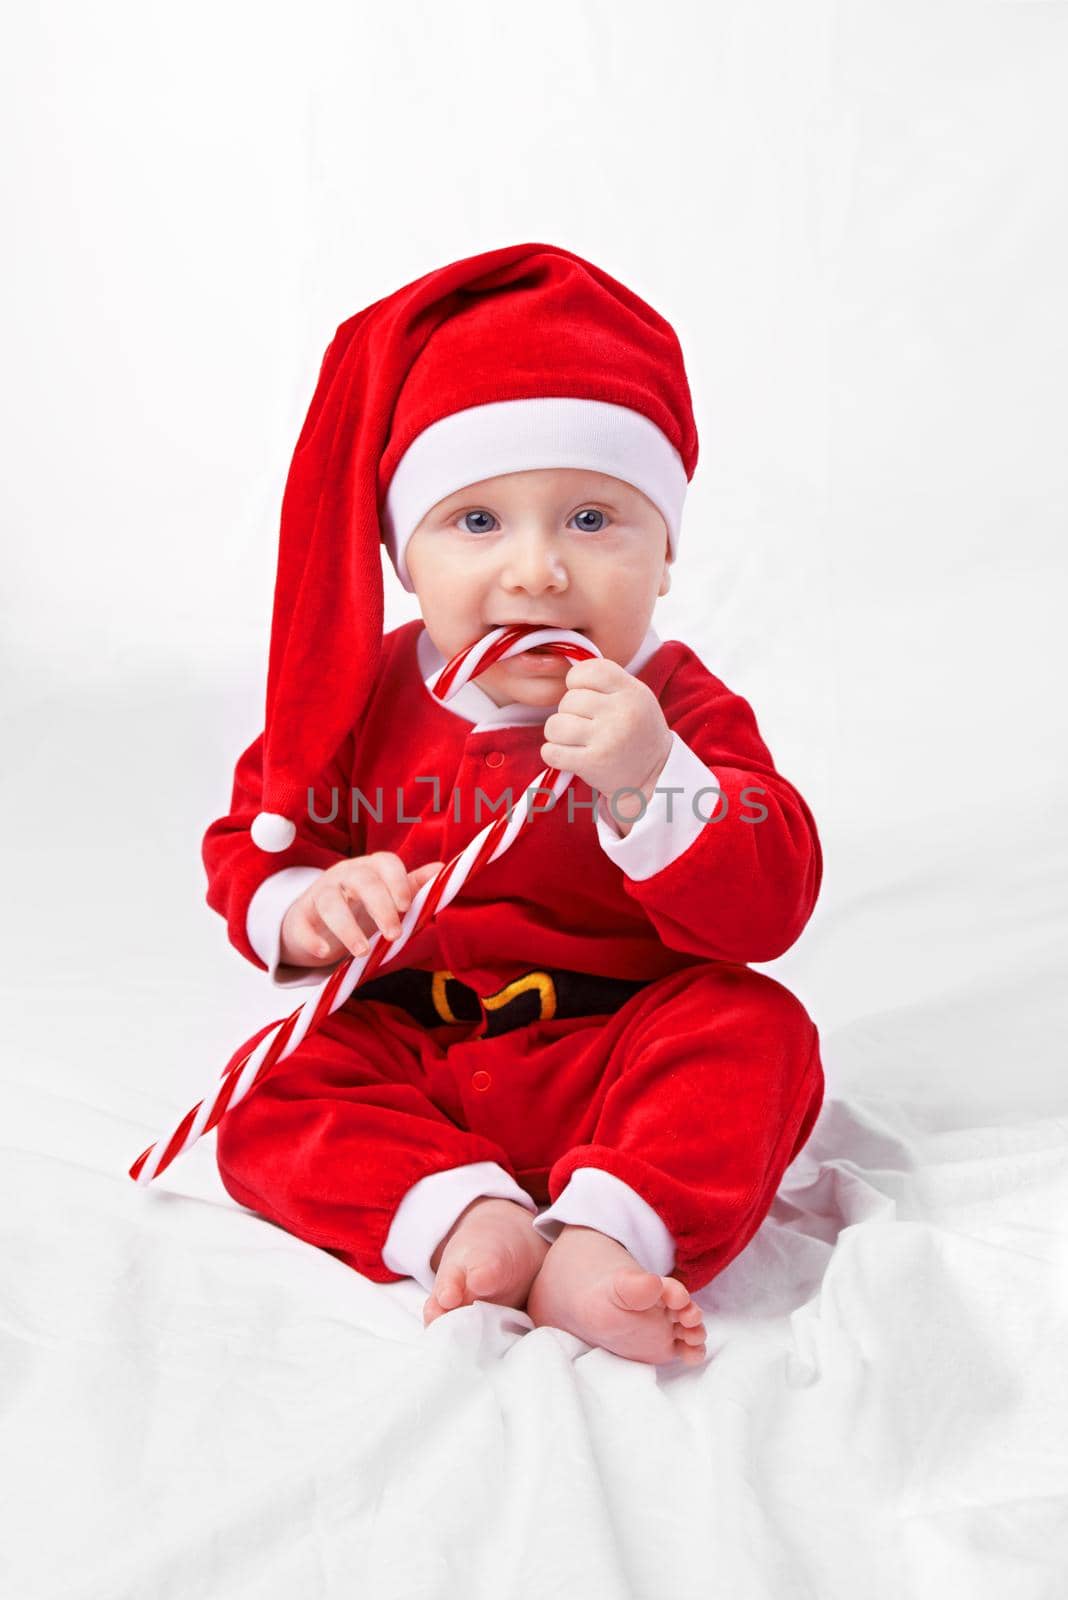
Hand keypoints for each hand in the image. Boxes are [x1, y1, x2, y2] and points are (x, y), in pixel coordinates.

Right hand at [279, 853, 445, 966]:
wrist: (314, 919)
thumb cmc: (360, 905)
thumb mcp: (387, 895)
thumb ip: (413, 885)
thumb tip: (442, 868)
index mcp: (369, 868)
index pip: (384, 863)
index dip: (397, 881)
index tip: (407, 906)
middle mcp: (344, 875)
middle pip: (361, 881)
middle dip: (380, 906)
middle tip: (394, 935)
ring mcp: (318, 894)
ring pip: (329, 902)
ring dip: (347, 927)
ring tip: (362, 952)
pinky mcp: (299, 918)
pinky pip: (302, 926)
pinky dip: (312, 939)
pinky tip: (324, 953)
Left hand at [540, 657, 671, 830]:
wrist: (655, 775)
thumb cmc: (638, 731)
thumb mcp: (635, 697)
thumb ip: (607, 682)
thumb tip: (566, 669)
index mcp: (632, 691)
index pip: (588, 670)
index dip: (576, 681)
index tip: (583, 694)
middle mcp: (621, 712)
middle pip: (568, 700)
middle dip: (569, 713)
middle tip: (585, 726)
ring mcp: (607, 738)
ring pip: (555, 725)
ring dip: (558, 735)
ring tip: (575, 741)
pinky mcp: (593, 763)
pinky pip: (551, 752)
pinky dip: (553, 754)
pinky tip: (568, 755)